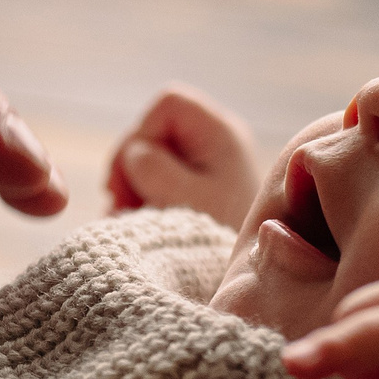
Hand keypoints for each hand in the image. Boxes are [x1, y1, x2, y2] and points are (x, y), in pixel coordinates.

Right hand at [105, 84, 259, 228]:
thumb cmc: (222, 235)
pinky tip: (140, 222)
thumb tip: (135, 155)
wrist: (256, 275)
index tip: (131, 178)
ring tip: (129, 217)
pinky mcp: (204, 188)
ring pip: (156, 156)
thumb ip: (154, 167)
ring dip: (136, 184)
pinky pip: (166, 178)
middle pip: (157, 128)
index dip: (141, 133)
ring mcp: (211, 165)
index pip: (168, 103)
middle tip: (122, 203)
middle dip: (132, 163)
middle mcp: (218, 141)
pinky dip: (147, 196)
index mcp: (220, 133)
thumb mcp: (184, 198)